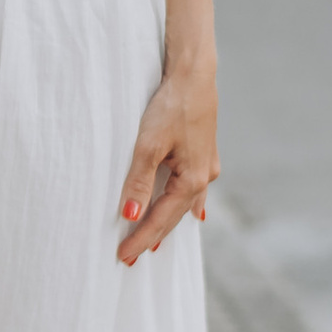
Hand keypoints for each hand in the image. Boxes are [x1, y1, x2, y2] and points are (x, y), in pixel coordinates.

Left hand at [118, 65, 217, 265]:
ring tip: (155, 242)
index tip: (123, 256)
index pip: (161, 219)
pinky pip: (193, 188)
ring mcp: (207, 164)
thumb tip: (131, 215)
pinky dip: (183, 202)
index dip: (141, 238)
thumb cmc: (171, 106)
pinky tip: (190, 210)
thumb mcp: (148, 144)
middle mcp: (204, 176)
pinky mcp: (204, 152)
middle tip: (132, 257)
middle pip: (175, 215)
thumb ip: (139, 180)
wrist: (194, 74)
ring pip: (185, 202)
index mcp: (192, 179)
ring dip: (168, 221)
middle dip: (153, 236)